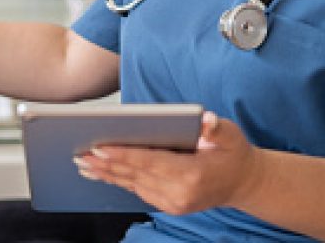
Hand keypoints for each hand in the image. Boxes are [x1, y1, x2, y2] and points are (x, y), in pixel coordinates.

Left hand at [74, 111, 261, 214]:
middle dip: (105, 164)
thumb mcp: (232, 135)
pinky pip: (137, 190)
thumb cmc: (234, 153)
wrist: (244, 182)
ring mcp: (173, 202)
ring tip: (82, 162)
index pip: (150, 162)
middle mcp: (180, 193)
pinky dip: (118, 180)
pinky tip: (101, 171)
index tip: (99, 147)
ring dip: (106, 173)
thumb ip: (217, 128)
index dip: (123, 154)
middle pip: (135, 175)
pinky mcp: (168, 205)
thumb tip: (205, 120)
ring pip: (132, 185)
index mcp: (193, 174)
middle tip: (80, 153)